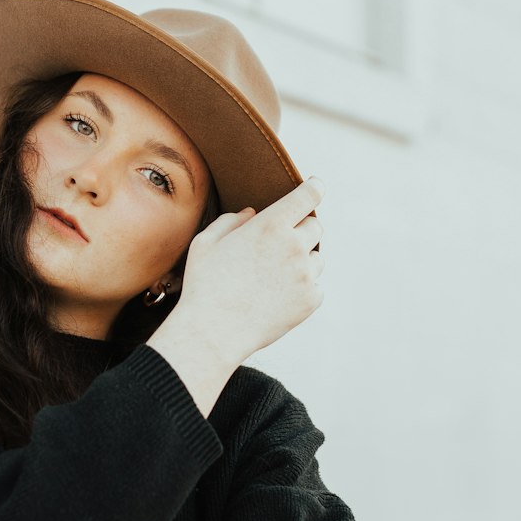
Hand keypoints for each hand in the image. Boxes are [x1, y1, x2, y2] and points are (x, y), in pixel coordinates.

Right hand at [175, 173, 325, 361]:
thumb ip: (231, 221)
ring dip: (302, 260)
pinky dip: (302, 287)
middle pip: (315, 225)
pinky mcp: (311, 300)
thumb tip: (252, 214)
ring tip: (272, 276)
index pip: (308, 195)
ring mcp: (305, 275)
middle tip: (279, 244)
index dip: (313, 188)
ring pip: (316, 257)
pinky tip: (276, 296)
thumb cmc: (204, 285)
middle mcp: (294, 246)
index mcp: (270, 225)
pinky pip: (315, 285)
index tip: (314, 187)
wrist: (213, 332)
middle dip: (300, 229)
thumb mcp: (206, 243)